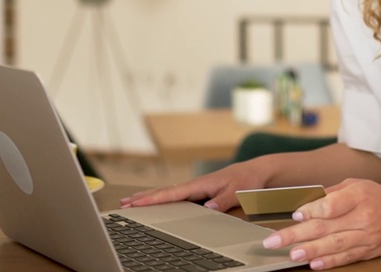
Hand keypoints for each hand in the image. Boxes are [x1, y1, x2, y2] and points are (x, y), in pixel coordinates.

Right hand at [119, 159, 270, 211]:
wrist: (258, 172)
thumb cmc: (249, 180)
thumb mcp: (240, 191)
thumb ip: (224, 200)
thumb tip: (208, 208)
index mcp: (202, 184)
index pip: (173, 193)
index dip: (154, 198)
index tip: (136, 202)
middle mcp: (196, 185)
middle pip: (164, 191)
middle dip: (143, 197)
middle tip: (123, 204)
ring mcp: (196, 188)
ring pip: (167, 193)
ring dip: (148, 197)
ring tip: (130, 202)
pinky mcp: (200, 192)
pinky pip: (176, 195)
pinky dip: (161, 198)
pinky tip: (154, 202)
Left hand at [260, 178, 380, 269]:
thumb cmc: (380, 196)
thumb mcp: (357, 185)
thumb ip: (332, 194)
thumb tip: (306, 205)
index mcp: (359, 195)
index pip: (331, 205)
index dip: (311, 211)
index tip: (295, 215)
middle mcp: (363, 216)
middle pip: (326, 227)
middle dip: (297, 235)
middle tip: (274, 241)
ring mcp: (367, 236)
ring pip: (335, 245)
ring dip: (310, 251)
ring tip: (291, 255)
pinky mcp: (369, 251)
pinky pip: (347, 257)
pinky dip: (330, 262)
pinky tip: (314, 264)